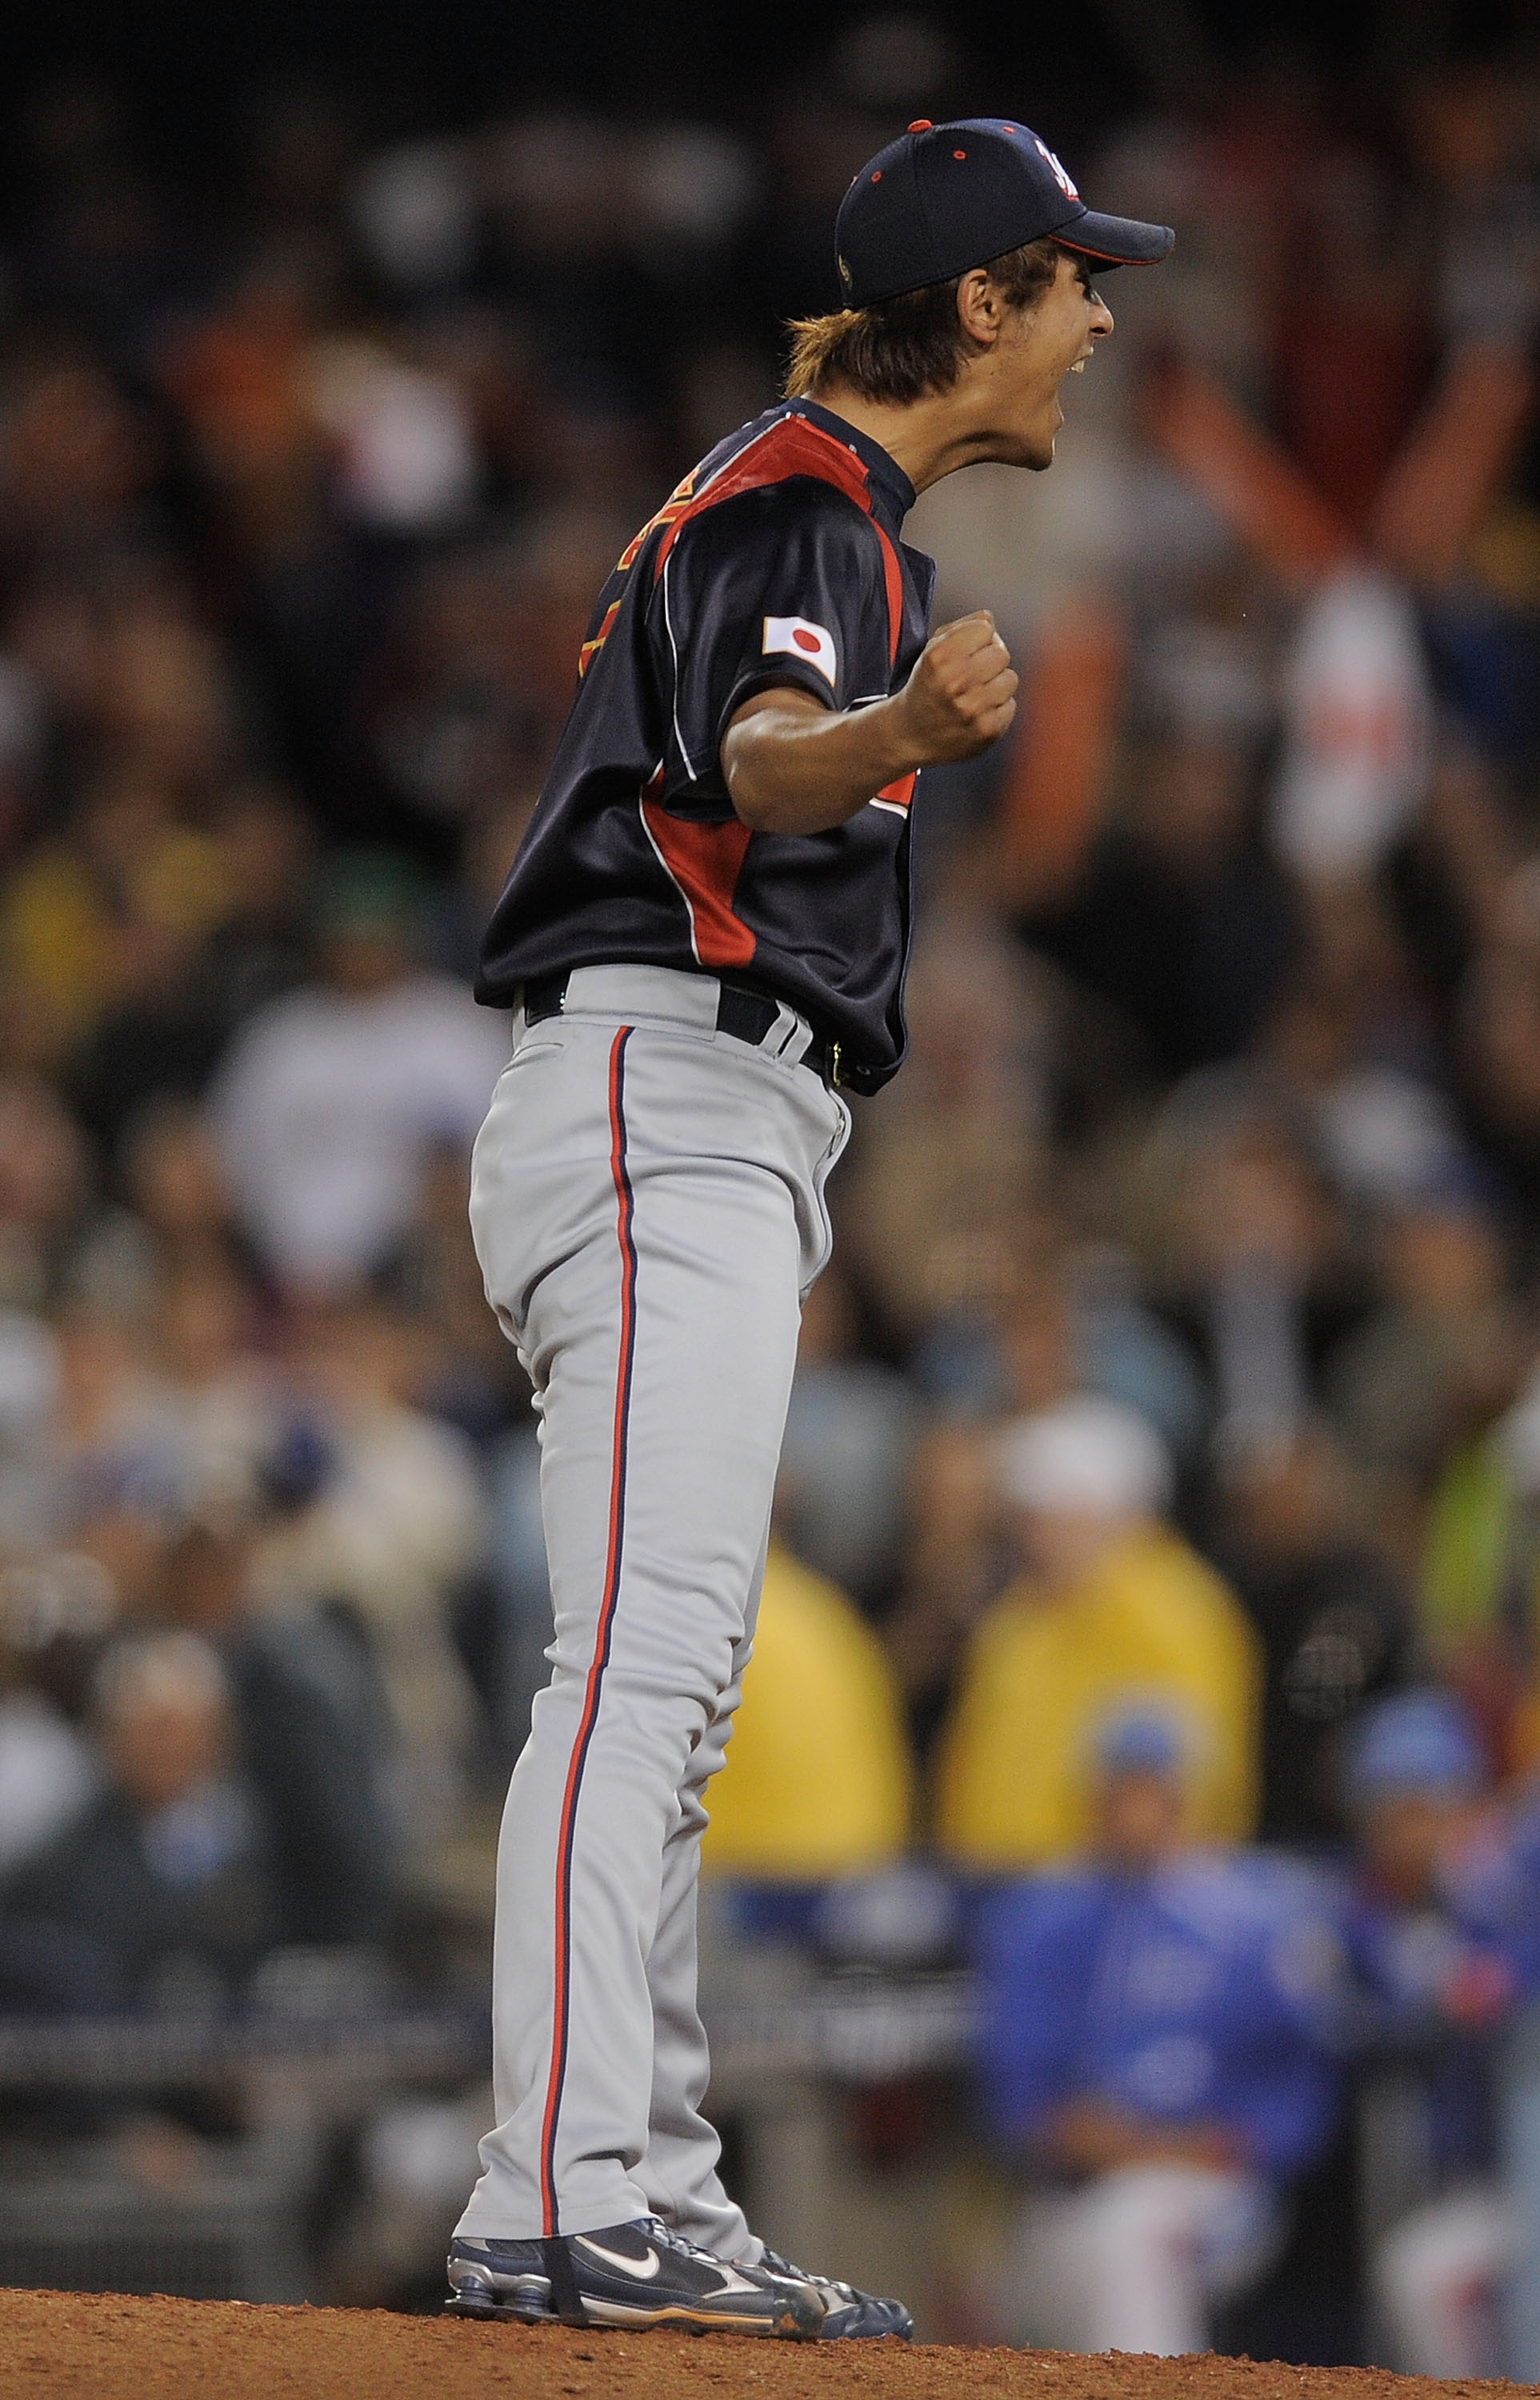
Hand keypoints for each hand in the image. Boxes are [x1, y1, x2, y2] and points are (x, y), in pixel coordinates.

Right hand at [888, 611, 1016, 764]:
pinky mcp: (987, 730)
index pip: (985, 628)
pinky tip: (977, 715)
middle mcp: (955, 681)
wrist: (910, 735)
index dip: (977, 639)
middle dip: (989, 662)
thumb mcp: (932, 650)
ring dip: (996, 686)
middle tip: (971, 677)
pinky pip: (1010, 705)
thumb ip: (962, 627)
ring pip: (1010, 679)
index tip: (965, 653)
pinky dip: (997, 709)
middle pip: (1001, 654)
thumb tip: (990, 619)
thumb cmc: (927, 686)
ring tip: (975, 696)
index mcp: (940, 656)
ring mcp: (973, 708)